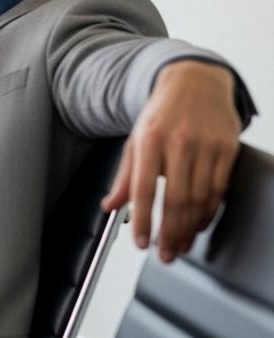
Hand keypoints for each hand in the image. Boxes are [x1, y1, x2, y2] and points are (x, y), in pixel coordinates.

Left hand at [102, 60, 241, 262]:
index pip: (144, 188)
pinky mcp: (227, 148)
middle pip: (175, 199)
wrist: (194, 82)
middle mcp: (178, 142)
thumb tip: (110, 205)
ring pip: (200, 198)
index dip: (142, 220)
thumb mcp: (135, 140)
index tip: (140, 242)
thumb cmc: (161, 114)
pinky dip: (208, 213)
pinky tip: (199, 225)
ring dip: (190, 228)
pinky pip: (219, 189)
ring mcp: (206, 145)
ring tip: (181, 246)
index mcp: (149, 140)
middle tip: (166, 255)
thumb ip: (124, 176)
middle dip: (170, 233)